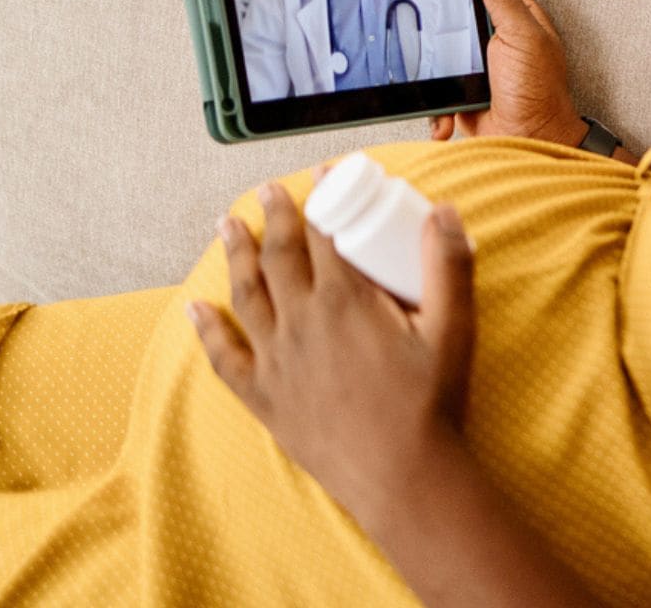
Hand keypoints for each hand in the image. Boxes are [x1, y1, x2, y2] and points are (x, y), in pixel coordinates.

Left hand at [186, 182, 476, 521]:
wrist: (402, 476)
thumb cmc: (430, 404)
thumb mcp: (453, 329)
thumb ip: (447, 265)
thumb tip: (445, 212)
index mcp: (345, 301)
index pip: (325, 234)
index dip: (322, 197)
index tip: (322, 174)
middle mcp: (302, 323)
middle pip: (280, 256)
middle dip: (273, 217)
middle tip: (267, 190)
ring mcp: (277, 360)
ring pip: (247, 295)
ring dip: (236, 256)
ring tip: (228, 226)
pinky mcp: (265, 397)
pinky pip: (226, 358)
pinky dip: (207, 330)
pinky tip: (196, 309)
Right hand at [431, 0, 584, 145]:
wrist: (530, 142)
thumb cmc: (538, 91)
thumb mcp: (521, 35)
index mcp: (516, 19)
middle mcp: (496, 41)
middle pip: (457, 19)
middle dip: (438, 26)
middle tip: (423, 27)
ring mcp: (477, 68)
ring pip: (441, 56)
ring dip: (434, 71)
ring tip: (438, 81)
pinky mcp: (462, 94)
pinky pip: (438, 93)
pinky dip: (437, 107)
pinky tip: (445, 114)